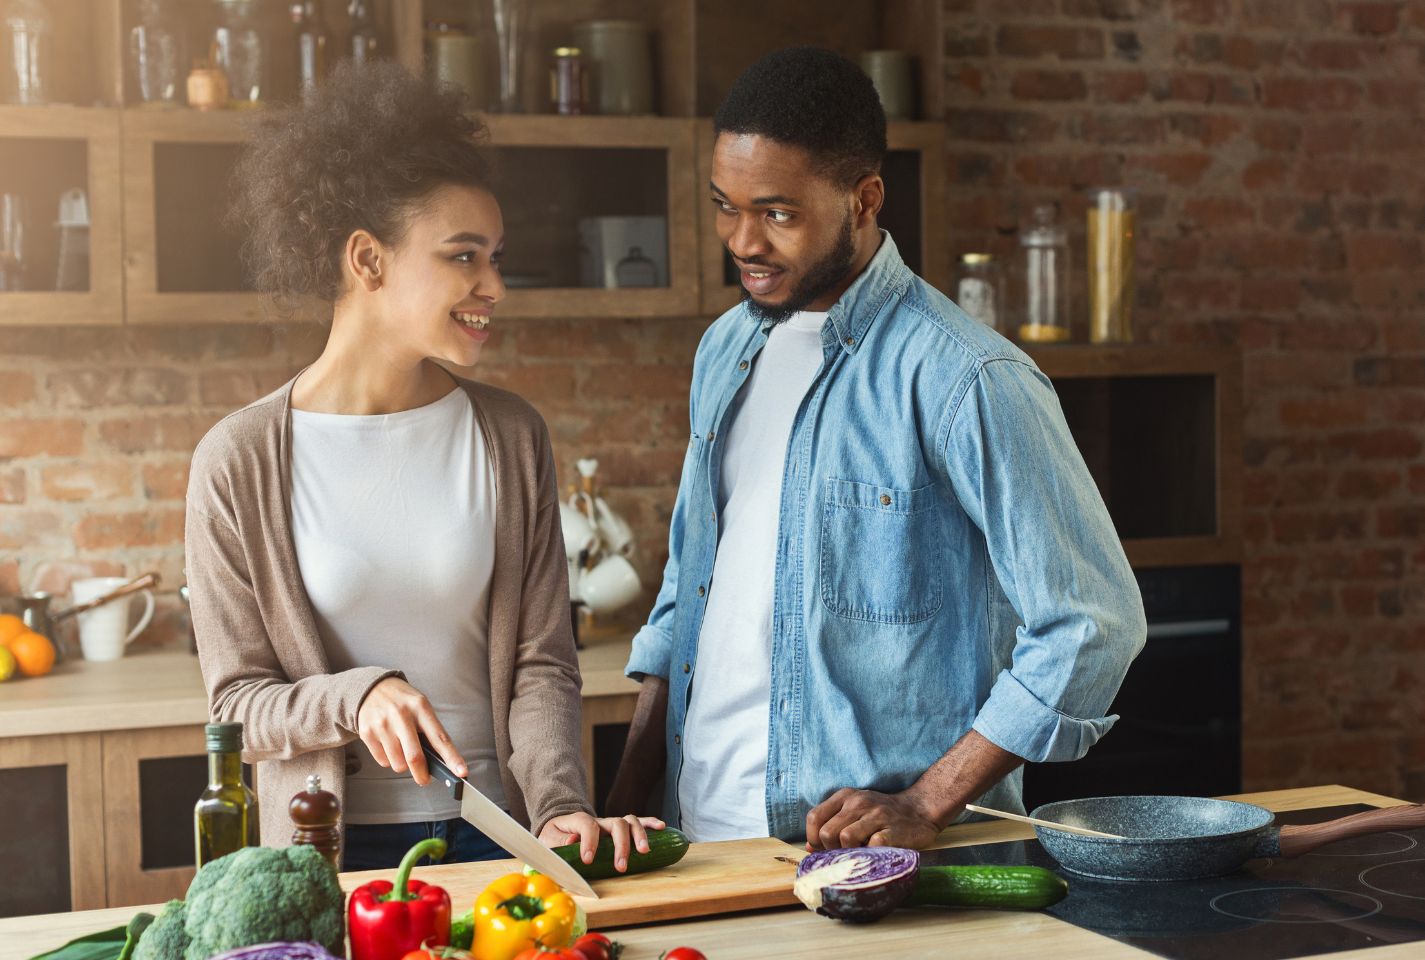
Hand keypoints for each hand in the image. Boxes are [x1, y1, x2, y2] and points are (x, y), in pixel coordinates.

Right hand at [356, 677, 465, 785]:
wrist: (372, 687)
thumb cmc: (403, 702)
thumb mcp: (420, 707)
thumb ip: (429, 731)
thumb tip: (439, 763)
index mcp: (421, 707)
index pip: (440, 738)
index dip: (452, 758)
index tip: (462, 772)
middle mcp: (401, 715)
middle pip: (415, 757)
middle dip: (422, 775)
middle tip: (425, 779)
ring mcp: (382, 724)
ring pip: (398, 764)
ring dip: (403, 765)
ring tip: (401, 749)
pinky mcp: (367, 733)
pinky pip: (383, 761)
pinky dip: (388, 760)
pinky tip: (388, 745)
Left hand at [539, 812, 666, 872]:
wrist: (560, 828)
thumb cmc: (555, 837)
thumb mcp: (548, 840)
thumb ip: (558, 841)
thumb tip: (573, 840)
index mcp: (579, 821)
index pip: (587, 825)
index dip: (589, 841)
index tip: (589, 860)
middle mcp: (599, 820)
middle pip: (616, 824)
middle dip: (621, 845)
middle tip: (621, 866)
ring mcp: (610, 824)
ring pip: (630, 822)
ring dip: (639, 835)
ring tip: (644, 851)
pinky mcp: (620, 829)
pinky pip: (638, 822)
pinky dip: (650, 823)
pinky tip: (661, 828)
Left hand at [805, 787, 943, 851]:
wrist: (919, 810)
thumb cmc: (881, 815)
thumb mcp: (854, 811)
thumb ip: (831, 824)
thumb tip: (810, 848)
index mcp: (845, 796)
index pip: (814, 817)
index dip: (814, 838)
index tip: (824, 848)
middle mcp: (858, 802)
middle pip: (827, 833)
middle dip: (831, 850)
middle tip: (844, 853)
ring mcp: (876, 815)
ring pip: (845, 838)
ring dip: (850, 852)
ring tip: (860, 853)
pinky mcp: (892, 830)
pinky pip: (871, 846)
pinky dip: (869, 855)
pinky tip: (875, 854)